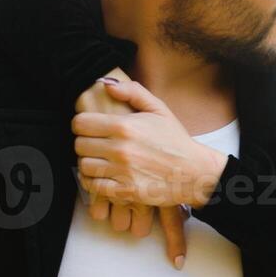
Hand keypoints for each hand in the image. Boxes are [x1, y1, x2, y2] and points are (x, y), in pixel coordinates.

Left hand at [73, 75, 190, 266]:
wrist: (195, 172)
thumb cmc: (176, 140)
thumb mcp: (159, 109)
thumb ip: (132, 92)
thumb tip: (106, 85)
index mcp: (124, 126)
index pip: (80, 123)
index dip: (82, 124)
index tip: (89, 128)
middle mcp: (120, 148)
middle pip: (79, 145)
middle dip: (85, 144)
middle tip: (96, 145)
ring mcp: (122, 171)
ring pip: (84, 166)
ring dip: (89, 163)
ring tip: (100, 161)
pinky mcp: (125, 191)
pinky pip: (93, 187)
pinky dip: (93, 182)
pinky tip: (102, 177)